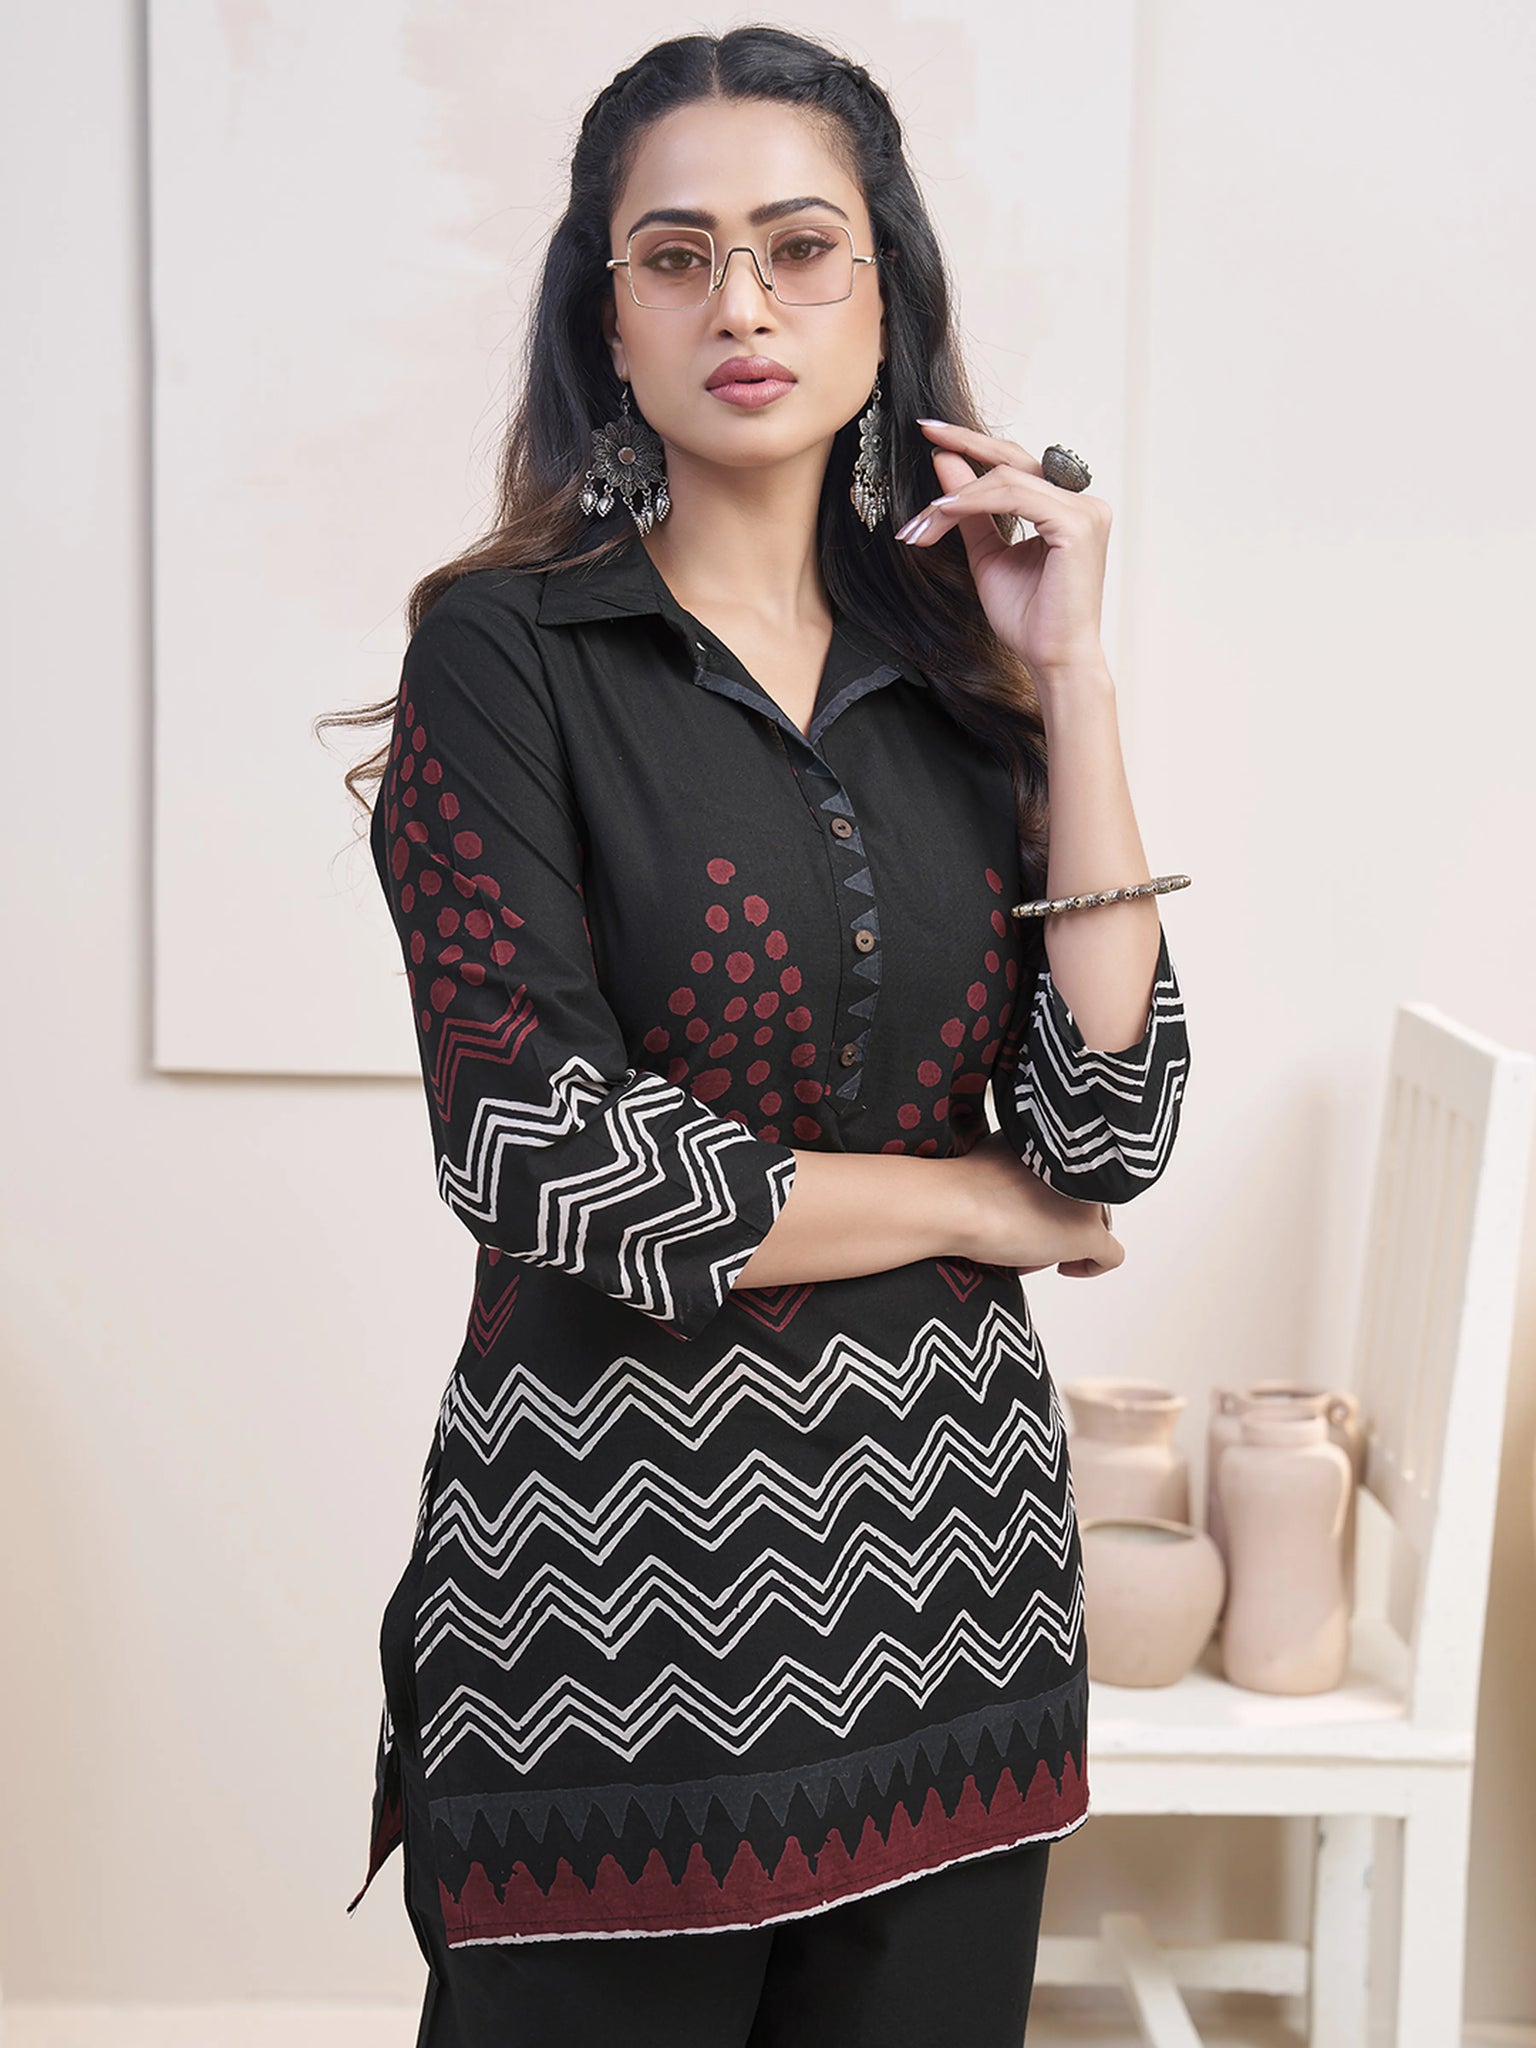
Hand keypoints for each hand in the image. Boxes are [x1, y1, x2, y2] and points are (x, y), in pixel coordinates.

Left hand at [895, 419, 1112, 689]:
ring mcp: (1084, 510)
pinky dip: (974, 502)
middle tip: (925, 430)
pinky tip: (944, 513)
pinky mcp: (1077, 524)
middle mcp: (1082, 502)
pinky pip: (1015, 496)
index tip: (933, 433)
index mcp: (1065, 508)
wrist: (1052, 660)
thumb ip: (969, 511)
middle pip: (1013, 459)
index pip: (1016, 465)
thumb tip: (944, 461)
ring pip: (1006, 479)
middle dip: (965, 444)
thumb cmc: (1029, 618)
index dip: (974, 446)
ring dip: (956, 497)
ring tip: (923, 521)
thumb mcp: (988, 555)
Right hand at [955, 1131, 1123, 1278]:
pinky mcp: (1090, 1235)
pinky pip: (1110, 1257)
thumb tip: (1022, 1177)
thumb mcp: (999, 1151)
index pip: (1070, 1177)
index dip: (1049, 1199)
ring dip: (1065, 1241)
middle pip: (1082, 1203)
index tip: (1025, 1211)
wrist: (957, 1203)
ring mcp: (1088, 1202)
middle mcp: (1080, 1169)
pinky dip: (1090, 1267)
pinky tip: (1064, 1268)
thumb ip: (1023, 1159)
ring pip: (1094, 1227)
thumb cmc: (965, 1184)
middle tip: (1024, 1235)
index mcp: (1060, 1145)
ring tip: (1029, 1250)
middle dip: (1056, 1222)